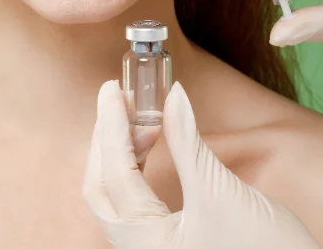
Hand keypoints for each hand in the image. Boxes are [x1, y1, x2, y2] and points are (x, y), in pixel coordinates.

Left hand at [82, 80, 319, 248]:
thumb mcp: (221, 192)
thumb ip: (188, 143)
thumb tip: (172, 96)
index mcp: (147, 244)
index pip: (115, 176)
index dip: (111, 126)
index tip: (111, 90)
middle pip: (101, 190)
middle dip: (107, 141)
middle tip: (121, 100)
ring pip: (115, 198)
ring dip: (121, 154)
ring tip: (142, 119)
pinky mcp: (164, 244)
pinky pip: (133, 205)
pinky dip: (134, 171)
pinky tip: (149, 146)